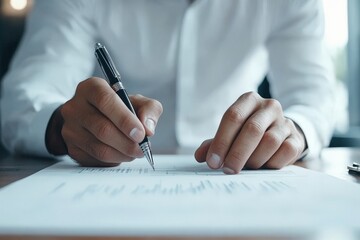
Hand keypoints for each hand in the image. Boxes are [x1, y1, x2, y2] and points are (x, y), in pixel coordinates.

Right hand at [45, 77, 162, 165]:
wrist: (95, 118)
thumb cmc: (120, 108)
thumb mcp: (138, 101)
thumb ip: (149, 109)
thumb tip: (148, 129)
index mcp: (91, 88)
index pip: (105, 101)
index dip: (125, 119)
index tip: (141, 134)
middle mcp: (75, 106)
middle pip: (102, 128)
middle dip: (127, 143)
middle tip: (142, 149)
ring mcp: (70, 128)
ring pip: (99, 148)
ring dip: (122, 154)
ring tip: (135, 152)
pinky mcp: (71, 147)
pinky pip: (95, 159)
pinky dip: (113, 160)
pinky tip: (121, 154)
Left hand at [194, 92, 305, 173]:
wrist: (279, 133)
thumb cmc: (247, 134)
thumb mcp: (230, 134)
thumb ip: (214, 143)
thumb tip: (200, 156)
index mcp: (249, 100)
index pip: (233, 117)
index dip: (221, 141)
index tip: (212, 162)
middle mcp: (269, 106)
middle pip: (252, 129)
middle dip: (237, 153)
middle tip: (227, 170)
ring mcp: (285, 122)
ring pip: (270, 142)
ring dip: (254, 159)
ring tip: (245, 167)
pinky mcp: (296, 138)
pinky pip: (285, 153)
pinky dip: (271, 163)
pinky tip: (263, 166)